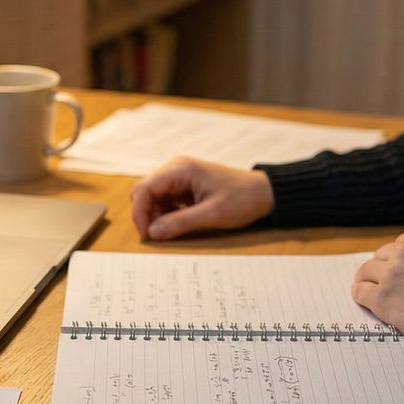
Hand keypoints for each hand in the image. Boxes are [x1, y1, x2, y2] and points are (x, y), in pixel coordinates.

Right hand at [130, 157, 274, 239]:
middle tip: (156, 235)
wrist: (264, 193)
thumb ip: (180, 223)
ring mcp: (180, 177)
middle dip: (146, 214)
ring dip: (156, 215)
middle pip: (144, 191)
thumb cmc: (242, 199)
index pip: (144, 189)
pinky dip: (166, 214)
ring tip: (171, 230)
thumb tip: (152, 233)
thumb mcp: (212, 214)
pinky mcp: (185, 186)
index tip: (147, 234)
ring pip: (153, 197)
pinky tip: (178, 223)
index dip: (140, 212)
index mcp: (180, 169)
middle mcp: (176, 169)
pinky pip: (165, 200)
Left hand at [353, 230, 403, 340]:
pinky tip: (372, 306)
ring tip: (380, 298)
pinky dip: (363, 300)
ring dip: (370, 285)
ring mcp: (392, 273)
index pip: (398, 245)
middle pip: (380, 257)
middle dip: (382, 272)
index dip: (397, 262)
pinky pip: (359, 292)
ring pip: (365, 273)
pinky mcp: (381, 296)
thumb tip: (393, 266)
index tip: (400, 275)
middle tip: (388, 288)